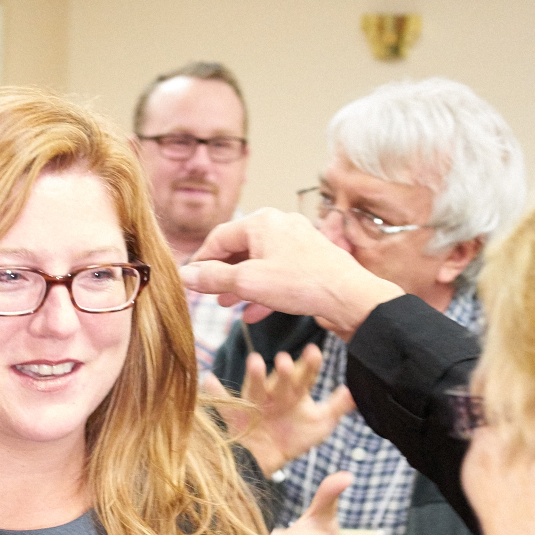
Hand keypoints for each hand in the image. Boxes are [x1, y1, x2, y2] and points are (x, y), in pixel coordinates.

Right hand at [182, 209, 401, 338]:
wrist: (349, 297)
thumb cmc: (301, 283)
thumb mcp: (248, 282)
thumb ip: (213, 278)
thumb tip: (185, 275)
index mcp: (262, 222)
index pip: (219, 237)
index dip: (201, 261)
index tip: (190, 281)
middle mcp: (279, 225)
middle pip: (239, 249)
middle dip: (222, 275)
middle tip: (208, 295)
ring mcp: (296, 243)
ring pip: (258, 263)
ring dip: (240, 285)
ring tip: (227, 304)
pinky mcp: (309, 261)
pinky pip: (277, 274)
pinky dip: (262, 291)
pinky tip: (252, 313)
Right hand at [217, 345, 346, 475]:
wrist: (268, 461)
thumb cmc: (295, 436)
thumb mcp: (320, 423)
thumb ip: (337, 406)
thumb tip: (356, 391)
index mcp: (296, 392)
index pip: (306, 376)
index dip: (310, 365)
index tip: (315, 352)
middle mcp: (275, 394)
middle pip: (281, 381)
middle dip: (284, 372)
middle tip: (286, 360)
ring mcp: (254, 404)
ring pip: (255, 389)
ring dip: (255, 376)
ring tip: (256, 362)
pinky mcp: (235, 416)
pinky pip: (224, 404)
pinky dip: (215, 392)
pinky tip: (209, 378)